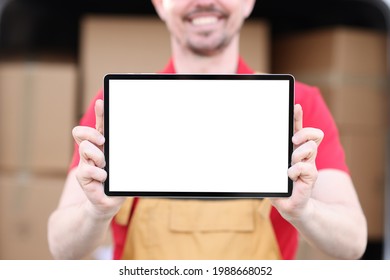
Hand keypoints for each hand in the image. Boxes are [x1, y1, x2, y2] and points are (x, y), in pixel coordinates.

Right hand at [72, 99, 124, 218]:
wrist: (108, 203)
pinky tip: (104, 179)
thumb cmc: (118, 181)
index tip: (102, 103)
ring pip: (85, 148)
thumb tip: (144, 135)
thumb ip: (126, 151)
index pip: (98, 126)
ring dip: (98, 157)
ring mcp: (85, 163)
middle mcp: (91, 152)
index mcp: (102, 147)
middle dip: (91, 134)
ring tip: (106, 167)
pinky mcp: (82, 177)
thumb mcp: (124, 165)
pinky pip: (87, 170)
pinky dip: (100, 174)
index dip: (99, 113)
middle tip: (103, 142)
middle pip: (80, 132)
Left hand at [271, 104, 323, 221]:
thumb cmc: (279, 185)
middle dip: (304, 133)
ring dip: (298, 154)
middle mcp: (304, 155)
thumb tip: (248, 142)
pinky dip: (296, 170)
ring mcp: (309, 165)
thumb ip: (266, 156)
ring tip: (289, 164)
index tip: (294, 106)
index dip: (298, 117)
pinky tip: (289, 176)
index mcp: (294, 149)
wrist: (290, 206)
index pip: (299, 128)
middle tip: (293, 140)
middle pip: (314, 134)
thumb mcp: (270, 168)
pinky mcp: (310, 178)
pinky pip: (307, 168)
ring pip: (311, 148)